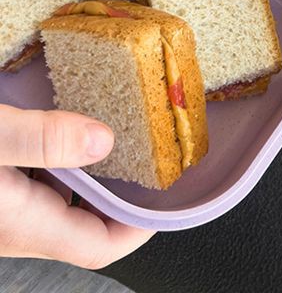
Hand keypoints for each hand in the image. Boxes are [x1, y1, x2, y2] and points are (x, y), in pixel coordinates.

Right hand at [0, 104, 153, 267]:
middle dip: (123, 195)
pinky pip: (41, 186)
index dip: (138, 229)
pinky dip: (65, 164)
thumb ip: (42, 140)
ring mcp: (5, 211)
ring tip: (121, 136)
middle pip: (86, 224)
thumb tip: (103, 141)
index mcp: (23, 223)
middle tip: (152, 157)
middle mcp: (14, 226)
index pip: (98, 246)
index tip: (167, 198)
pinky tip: (69, 132)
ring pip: (63, 203)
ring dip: (94, 174)